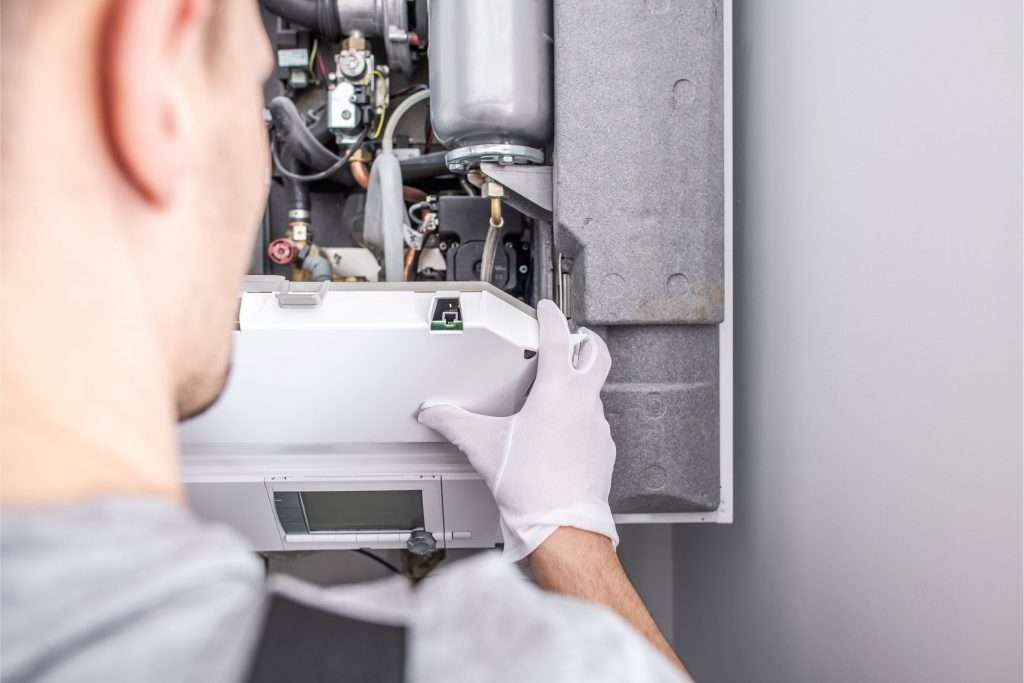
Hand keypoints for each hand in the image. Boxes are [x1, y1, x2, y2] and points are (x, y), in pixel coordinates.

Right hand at [418, 299, 617, 560]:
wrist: (563, 526)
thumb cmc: (532, 487)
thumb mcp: (484, 447)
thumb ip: (454, 424)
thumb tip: (434, 413)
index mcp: (557, 392)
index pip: (560, 338)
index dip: (552, 317)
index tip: (548, 309)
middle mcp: (584, 403)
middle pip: (597, 355)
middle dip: (586, 340)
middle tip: (572, 338)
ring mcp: (598, 426)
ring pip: (595, 391)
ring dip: (579, 384)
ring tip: (555, 393)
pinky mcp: (603, 449)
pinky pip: (595, 423)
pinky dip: (580, 418)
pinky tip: (561, 434)